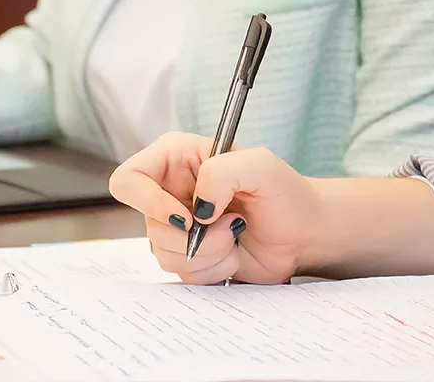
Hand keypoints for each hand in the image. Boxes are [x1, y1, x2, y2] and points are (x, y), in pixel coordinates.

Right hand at [108, 132, 324, 285]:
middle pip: (149, 225)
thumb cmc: (286, 193)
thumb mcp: (261, 165)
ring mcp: (177, 227)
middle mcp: (169, 191)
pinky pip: (182, 274)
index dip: (148, 202)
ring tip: (236, 236)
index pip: (129, 179)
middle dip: (195, 235)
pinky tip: (234, 254)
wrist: (304, 232)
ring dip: (208, 252)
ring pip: (164, 254)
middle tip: (231, 224)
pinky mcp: (189, 256)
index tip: (187, 217)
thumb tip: (196, 209)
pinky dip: (213, 269)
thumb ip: (221, 172)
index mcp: (176, 158)